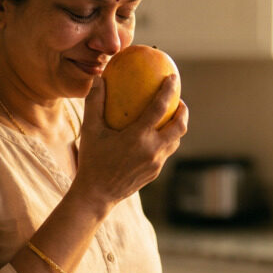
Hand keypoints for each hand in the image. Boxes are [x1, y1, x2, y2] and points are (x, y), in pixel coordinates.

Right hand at [70, 74, 187, 213]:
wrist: (97, 194)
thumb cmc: (91, 160)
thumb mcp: (89, 130)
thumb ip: (94, 103)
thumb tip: (99, 78)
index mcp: (139, 137)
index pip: (160, 108)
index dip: (169, 91)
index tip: (172, 78)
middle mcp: (153, 150)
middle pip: (179, 127)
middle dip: (183, 112)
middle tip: (179, 101)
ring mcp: (156, 163)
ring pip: (175, 141)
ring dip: (177, 127)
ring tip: (171, 117)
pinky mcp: (155, 173)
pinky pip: (166, 152)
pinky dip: (166, 141)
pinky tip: (157, 136)